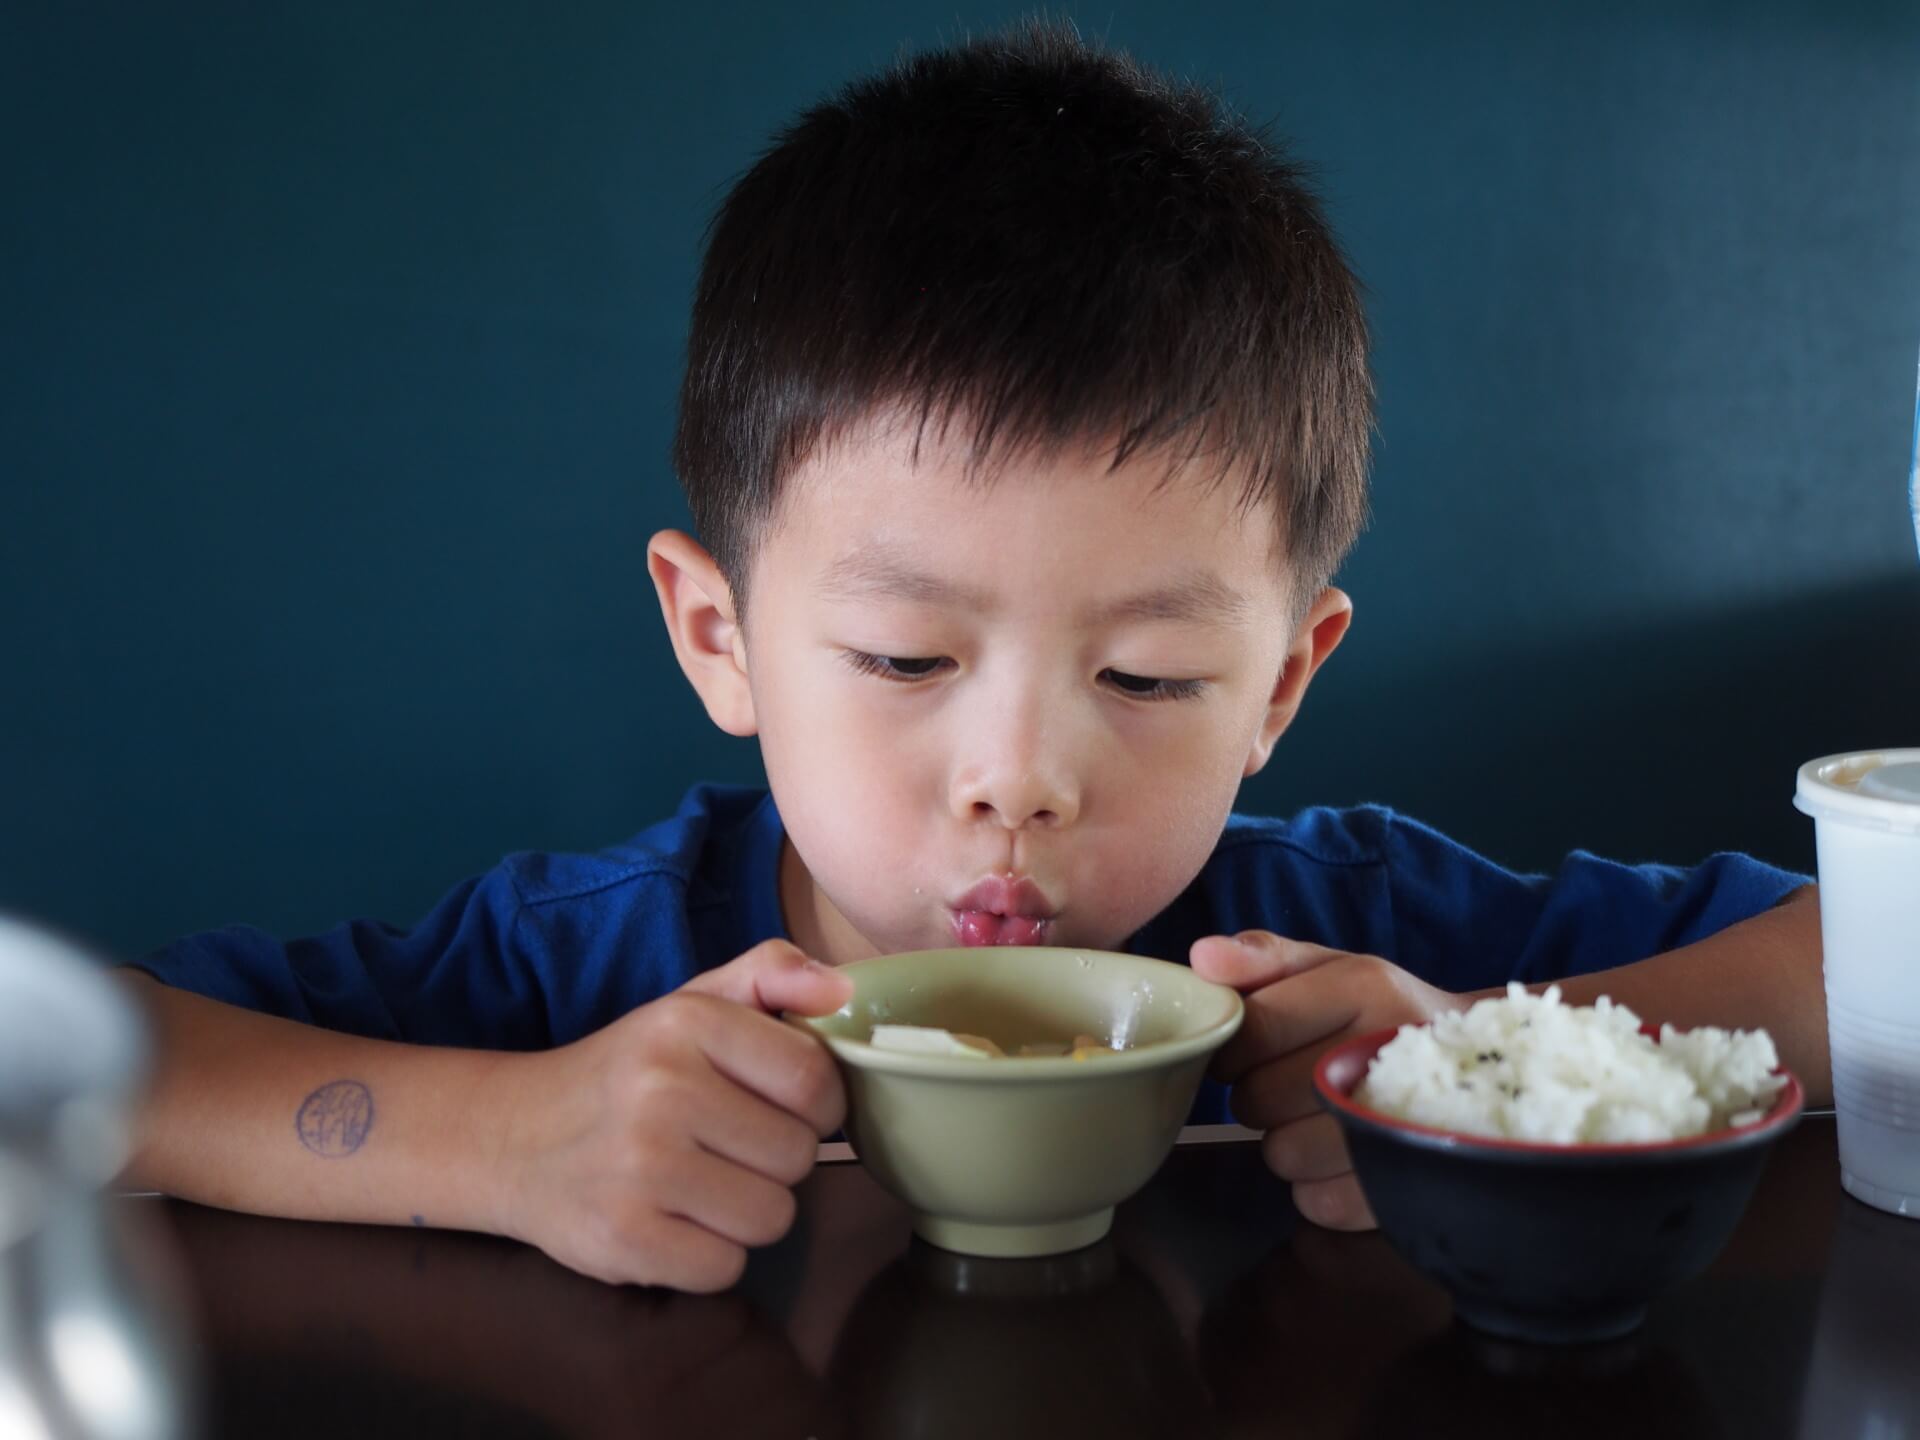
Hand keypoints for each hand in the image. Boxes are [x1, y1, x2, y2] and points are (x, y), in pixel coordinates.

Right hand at [486, 939, 850, 1290]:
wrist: (511, 1137)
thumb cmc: (627, 1072)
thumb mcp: (691, 1003)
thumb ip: (770, 974)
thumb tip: (842, 988)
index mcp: (687, 1023)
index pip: (813, 1077)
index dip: (818, 1104)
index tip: (785, 1107)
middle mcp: (662, 1091)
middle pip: (798, 1155)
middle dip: (777, 1159)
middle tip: (728, 1147)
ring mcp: (640, 1170)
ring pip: (772, 1217)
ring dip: (748, 1210)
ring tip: (702, 1185)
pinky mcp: (622, 1241)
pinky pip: (726, 1268)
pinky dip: (710, 1256)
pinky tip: (675, 1223)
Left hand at [1190, 931, 1461, 1230]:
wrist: (1487, 1063)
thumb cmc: (1383, 1010)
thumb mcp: (1332, 967)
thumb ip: (1263, 957)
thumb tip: (1201, 959)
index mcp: (1365, 987)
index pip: (1253, 1029)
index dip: (1232, 1046)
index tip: (1247, 1047)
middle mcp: (1386, 1052)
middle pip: (1257, 1098)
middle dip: (1258, 1093)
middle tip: (1292, 1082)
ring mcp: (1403, 1123)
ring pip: (1281, 1155)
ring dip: (1286, 1142)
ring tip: (1321, 1118)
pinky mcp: (1409, 1186)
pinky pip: (1318, 1202)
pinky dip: (1319, 1187)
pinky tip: (1344, 1156)